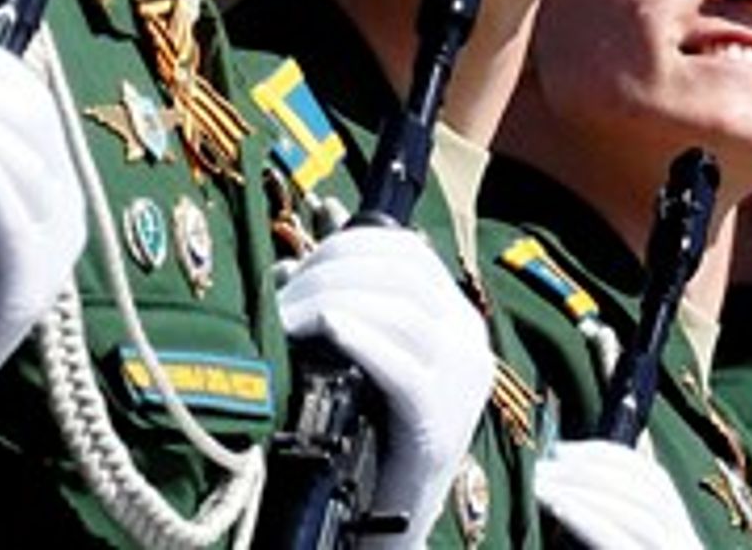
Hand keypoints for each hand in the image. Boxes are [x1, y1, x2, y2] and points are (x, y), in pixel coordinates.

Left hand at [278, 224, 490, 547]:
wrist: (393, 517)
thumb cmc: (372, 432)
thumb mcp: (371, 354)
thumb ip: (355, 296)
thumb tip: (312, 234)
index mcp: (457, 318)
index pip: (410, 252)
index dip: (349, 245)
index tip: (301, 264)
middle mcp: (469, 341)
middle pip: (401, 276)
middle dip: (330, 273)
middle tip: (282, 296)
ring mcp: (460, 380)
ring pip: (400, 311)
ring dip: (331, 302)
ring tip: (287, 320)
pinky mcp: (438, 420)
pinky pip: (399, 364)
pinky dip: (356, 337)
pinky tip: (322, 331)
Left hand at [534, 439, 703, 549]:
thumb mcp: (621, 543)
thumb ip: (608, 521)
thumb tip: (567, 480)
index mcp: (681, 538)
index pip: (655, 481)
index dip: (610, 456)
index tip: (563, 448)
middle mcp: (685, 545)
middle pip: (646, 492)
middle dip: (591, 469)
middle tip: (543, 464)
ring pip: (636, 514)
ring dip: (582, 491)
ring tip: (541, 484)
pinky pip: (617, 542)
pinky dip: (586, 519)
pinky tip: (557, 507)